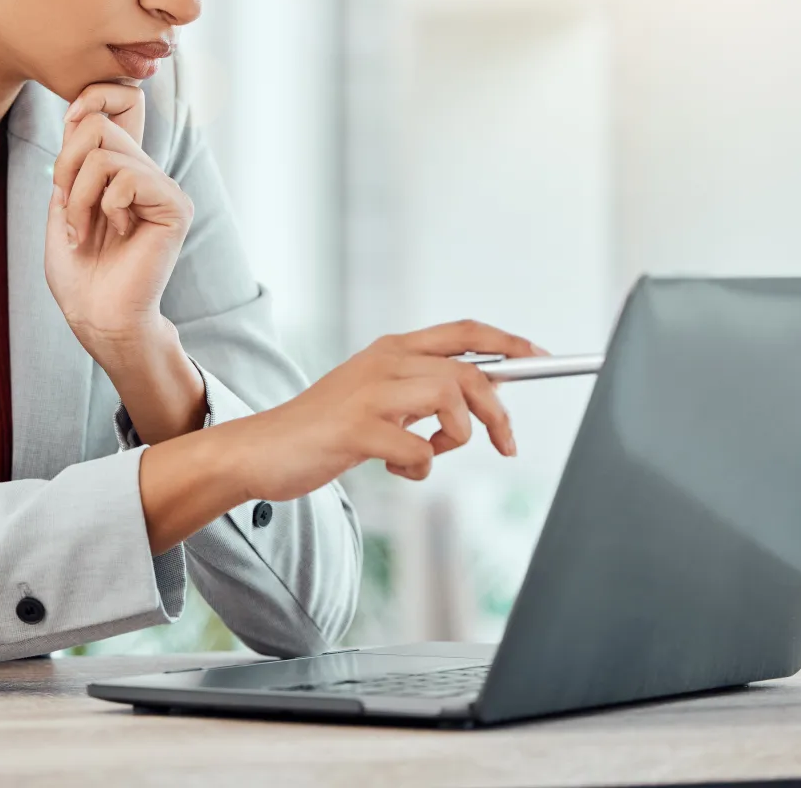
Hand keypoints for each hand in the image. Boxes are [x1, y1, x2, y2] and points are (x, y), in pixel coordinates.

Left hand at [43, 83, 200, 440]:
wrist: (97, 316)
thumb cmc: (78, 270)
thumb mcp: (64, 203)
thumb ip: (75, 159)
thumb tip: (80, 112)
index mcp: (124, 170)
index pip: (117, 108)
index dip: (89, 102)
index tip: (64, 135)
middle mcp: (148, 173)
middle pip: (101, 125)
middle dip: (66, 166)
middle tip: (65, 207)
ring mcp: (164, 189)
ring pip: (107, 154)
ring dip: (79, 196)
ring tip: (81, 229)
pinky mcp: (175, 206)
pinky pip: (128, 177)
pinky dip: (106, 205)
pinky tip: (117, 232)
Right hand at [225, 320, 542, 502]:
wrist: (261, 450)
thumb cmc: (323, 429)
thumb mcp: (377, 398)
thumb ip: (420, 390)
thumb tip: (482, 393)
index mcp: (390, 350)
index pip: (463, 332)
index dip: (508, 343)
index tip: (540, 359)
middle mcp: (383, 363)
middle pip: (468, 372)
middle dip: (498, 412)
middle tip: (507, 445)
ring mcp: (368, 393)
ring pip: (450, 399)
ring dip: (457, 437)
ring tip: (429, 454)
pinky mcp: (356, 429)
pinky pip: (417, 448)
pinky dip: (419, 466)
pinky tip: (395, 467)